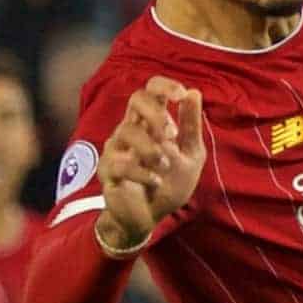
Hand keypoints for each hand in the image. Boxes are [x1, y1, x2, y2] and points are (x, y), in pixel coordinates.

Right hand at [96, 76, 204, 251]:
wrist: (151, 217)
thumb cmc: (171, 181)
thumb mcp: (191, 154)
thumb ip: (191, 126)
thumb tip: (194, 92)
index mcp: (152, 122)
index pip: (151, 90)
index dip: (164, 85)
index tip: (182, 95)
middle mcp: (132, 129)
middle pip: (136, 99)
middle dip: (157, 113)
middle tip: (171, 135)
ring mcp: (117, 149)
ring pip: (127, 131)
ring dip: (152, 149)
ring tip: (165, 167)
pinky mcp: (108, 171)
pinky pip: (120, 164)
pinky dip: (143, 173)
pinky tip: (156, 182)